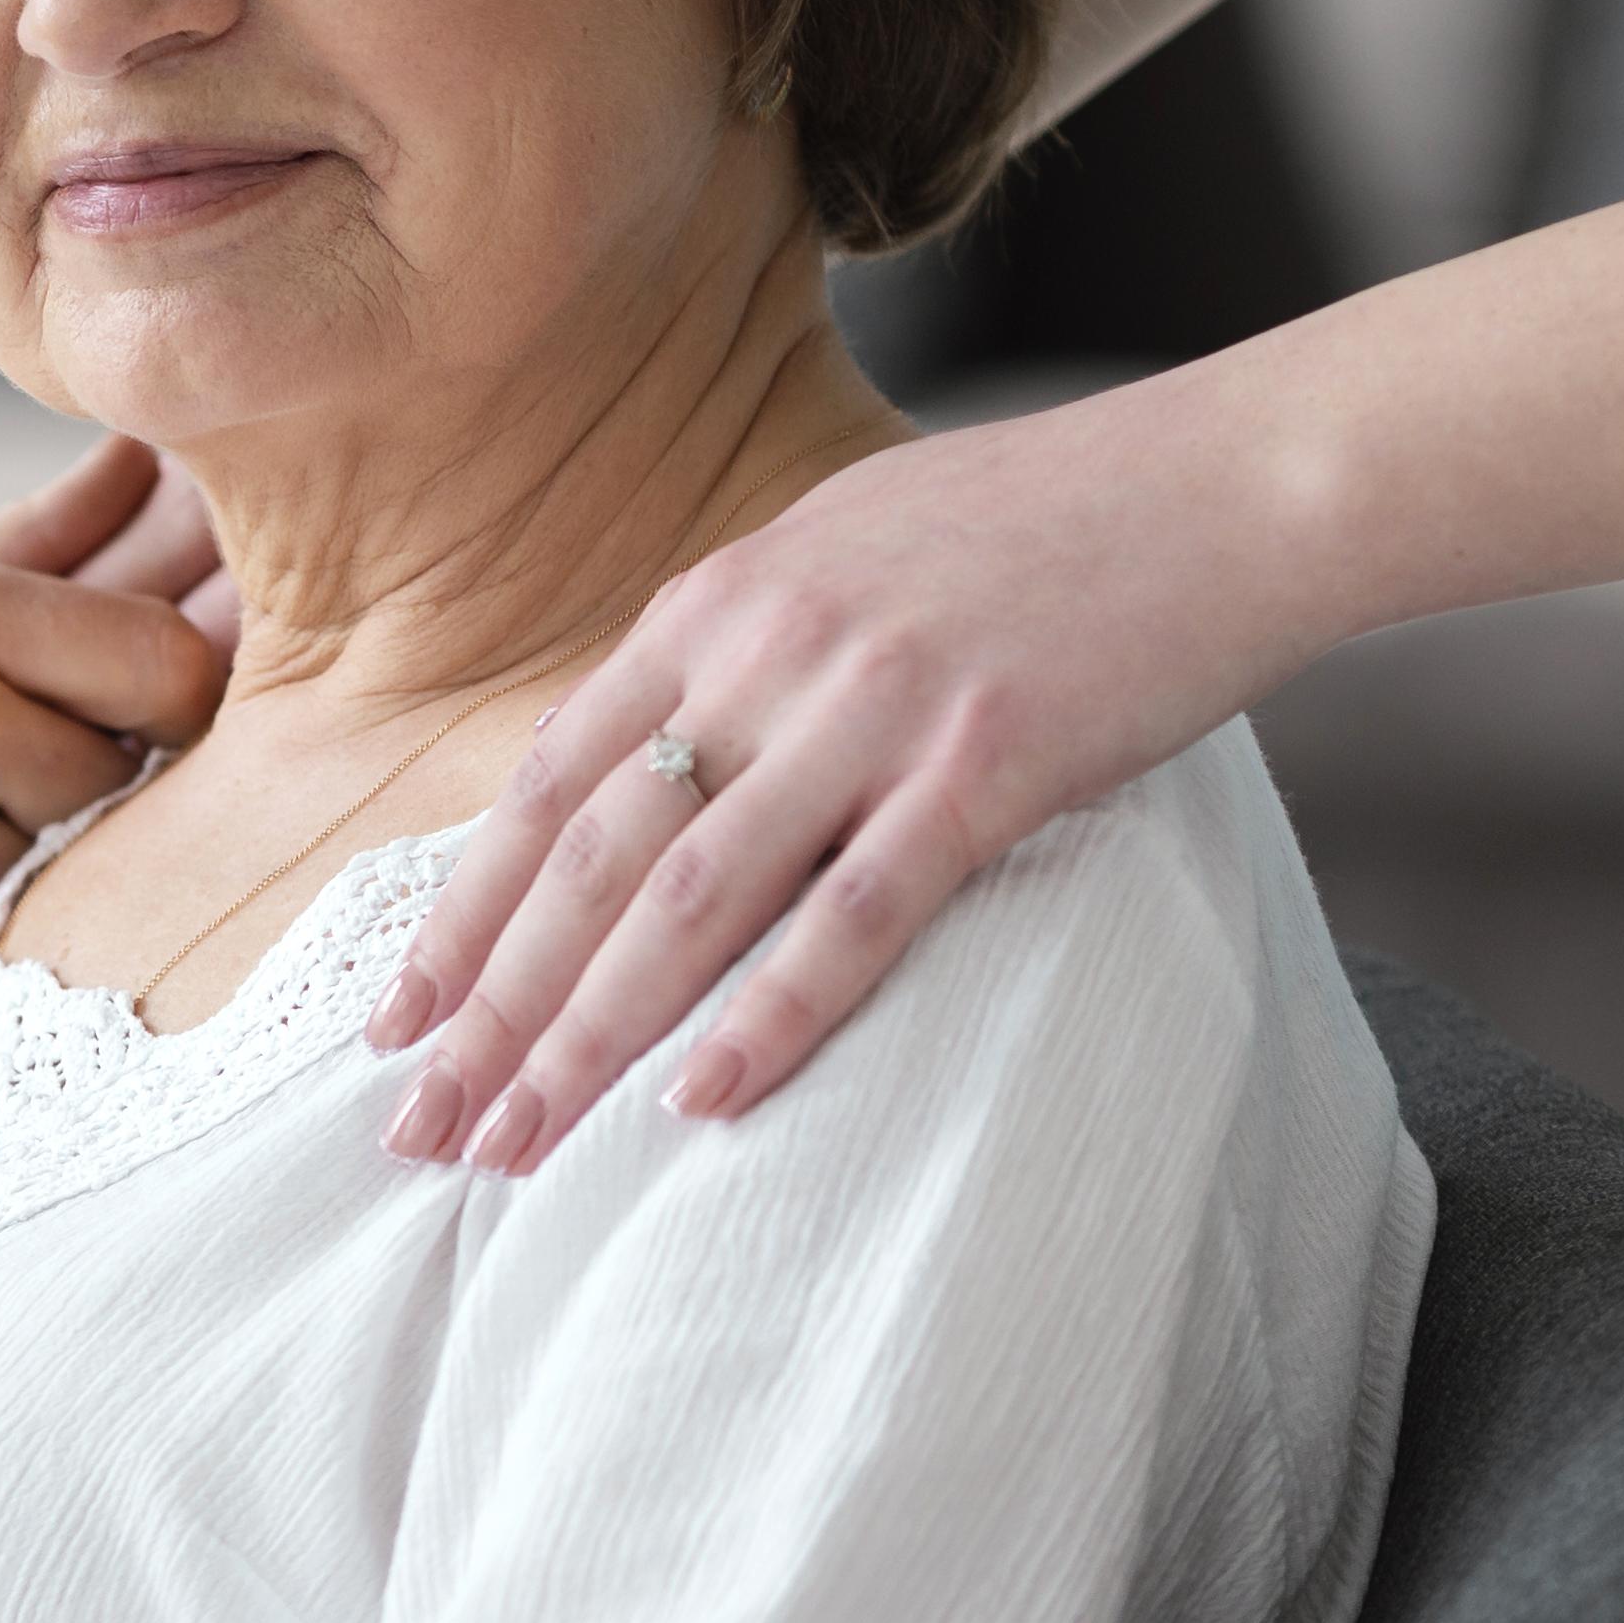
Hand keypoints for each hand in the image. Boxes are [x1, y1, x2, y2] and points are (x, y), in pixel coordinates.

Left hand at [371, 365, 1349, 1168]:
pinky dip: (770, 1016)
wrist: (1228, 480)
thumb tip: (654, 757)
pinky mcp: (987, 766)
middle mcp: (769, 652)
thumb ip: (741, 649)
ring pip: (692, 899)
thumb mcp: (842, 549)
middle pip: (593, 860)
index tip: (395, 1021)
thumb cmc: (1043, 523)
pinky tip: (701, 1101)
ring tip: (519, 1142)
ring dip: (591, 1034)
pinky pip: (854, 916)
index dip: (465, 912)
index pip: (552, 784)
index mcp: (719, 603)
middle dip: (495, 1007)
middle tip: (425, 1126)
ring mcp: (873, 708)